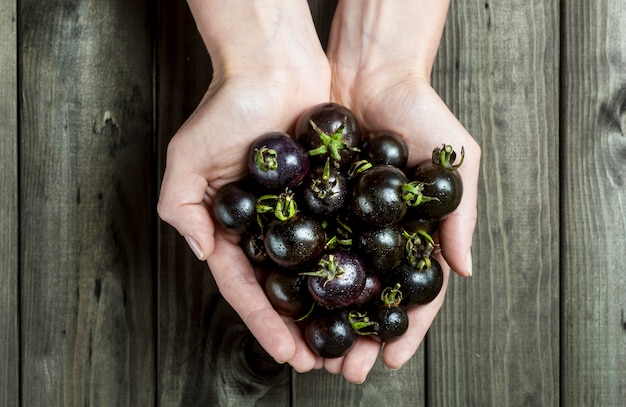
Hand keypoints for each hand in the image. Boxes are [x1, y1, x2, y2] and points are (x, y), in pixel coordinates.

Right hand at [157, 0, 331, 372]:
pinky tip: (371, 294)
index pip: (248, 286)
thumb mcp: (186, 159)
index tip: (288, 355)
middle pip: (287, 289)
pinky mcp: (335, 195)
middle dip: (302, 329)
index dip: (266, 322)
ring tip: (350, 343)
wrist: (275, 64)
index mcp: (237, 228)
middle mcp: (271, 227)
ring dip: (332, 310)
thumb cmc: (226, 107)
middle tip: (323, 364)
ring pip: (320, 271)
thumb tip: (207, 254)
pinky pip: (347, 235)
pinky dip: (357, 266)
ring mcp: (305, 213)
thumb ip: (182, 209)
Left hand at [324, 0, 480, 381]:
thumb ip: (461, 216)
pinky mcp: (313, 203)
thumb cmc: (424, 115)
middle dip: (358, 336)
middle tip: (345, 370)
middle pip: (368, 297)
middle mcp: (377, 234)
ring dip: (324, 320)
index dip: (405, 328)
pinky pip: (304, 245)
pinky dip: (297, 278)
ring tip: (315, 352)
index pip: (413, 292)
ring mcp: (344, 221)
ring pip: (333, 282)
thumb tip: (465, 271)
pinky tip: (289, 305)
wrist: (372, 72)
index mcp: (414, 233)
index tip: (390, 358)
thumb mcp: (458, 165)